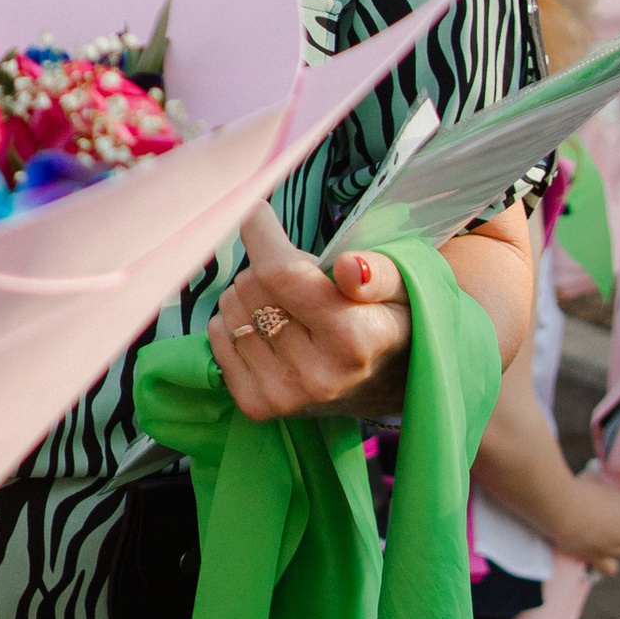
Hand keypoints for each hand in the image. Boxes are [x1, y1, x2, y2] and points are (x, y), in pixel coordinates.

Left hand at [208, 202, 410, 425]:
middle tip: (301, 281)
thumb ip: (378, 272)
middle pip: (251, 287)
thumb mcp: (403, 286)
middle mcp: (317, 375)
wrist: (389, 382)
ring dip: (250, 296)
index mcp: (354, 340)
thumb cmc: (391, 319)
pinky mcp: (257, 406)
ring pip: (230, 310)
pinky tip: (269, 329)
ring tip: (290, 308)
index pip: (280, 273)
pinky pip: (216, 337)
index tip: (256, 212)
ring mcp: (284, 396)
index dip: (261, 234)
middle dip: (268, 268)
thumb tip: (350, 266)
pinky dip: (234, 322)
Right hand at [550, 468, 619, 571]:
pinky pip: (611, 568)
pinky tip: (602, 554)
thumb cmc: (581, 488)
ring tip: (610, 532)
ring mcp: (616, 547)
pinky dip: (608, 562)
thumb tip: (602, 481)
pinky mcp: (598, 558)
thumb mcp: (597, 477)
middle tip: (616, 509)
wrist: (562, 508)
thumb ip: (606, 483)